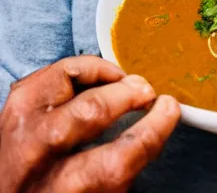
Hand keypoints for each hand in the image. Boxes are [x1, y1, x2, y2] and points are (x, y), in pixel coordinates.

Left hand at [0, 56, 179, 191]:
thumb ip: (122, 164)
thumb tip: (156, 122)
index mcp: (63, 192)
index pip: (117, 159)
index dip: (152, 128)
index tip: (169, 110)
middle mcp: (33, 159)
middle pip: (90, 113)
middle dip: (128, 94)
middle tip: (147, 92)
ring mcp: (16, 129)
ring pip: (64, 81)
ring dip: (104, 74)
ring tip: (124, 80)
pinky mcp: (12, 107)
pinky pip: (49, 72)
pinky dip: (80, 68)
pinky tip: (98, 76)